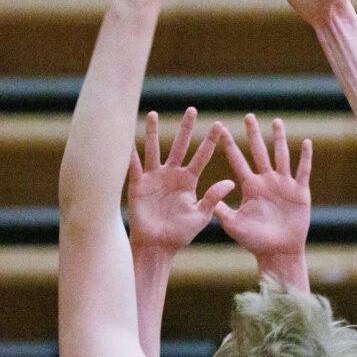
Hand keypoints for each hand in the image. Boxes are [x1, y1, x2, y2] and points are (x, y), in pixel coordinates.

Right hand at [128, 107, 234, 254]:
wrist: (158, 246)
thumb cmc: (180, 234)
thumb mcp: (200, 216)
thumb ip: (213, 197)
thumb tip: (231, 181)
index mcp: (189, 181)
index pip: (202, 157)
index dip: (210, 142)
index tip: (219, 125)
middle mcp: (172, 175)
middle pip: (180, 146)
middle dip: (186, 128)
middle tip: (193, 109)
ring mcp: (154, 178)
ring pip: (153, 149)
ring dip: (152, 132)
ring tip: (153, 114)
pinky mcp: (138, 185)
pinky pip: (133, 165)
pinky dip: (129, 153)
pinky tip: (125, 137)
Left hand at [213, 114, 311, 267]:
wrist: (279, 252)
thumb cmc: (255, 242)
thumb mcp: (234, 225)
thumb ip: (221, 209)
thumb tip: (208, 196)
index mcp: (250, 186)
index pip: (237, 160)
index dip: (228, 144)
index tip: (220, 127)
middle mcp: (266, 181)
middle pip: (259, 152)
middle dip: (253, 135)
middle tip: (248, 116)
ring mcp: (284, 185)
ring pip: (281, 156)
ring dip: (279, 139)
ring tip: (276, 121)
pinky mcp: (299, 192)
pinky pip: (303, 171)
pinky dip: (305, 157)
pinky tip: (307, 143)